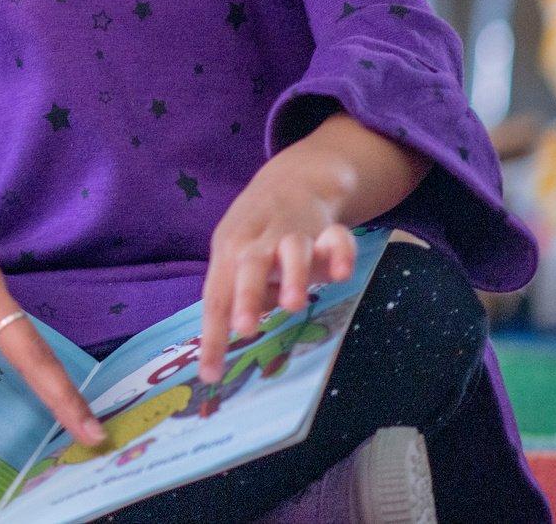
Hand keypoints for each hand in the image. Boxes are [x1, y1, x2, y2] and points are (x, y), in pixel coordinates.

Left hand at [197, 113, 425, 380]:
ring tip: (294, 304)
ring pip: (291, 250)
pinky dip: (341, 251)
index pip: (216, 297)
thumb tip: (230, 339)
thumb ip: (239, 298)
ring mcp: (292, 232)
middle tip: (244, 329)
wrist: (295, 181)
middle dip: (245, 297)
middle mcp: (257, 241)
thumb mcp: (238, 262)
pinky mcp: (327, 229)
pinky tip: (344, 272)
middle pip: (247, 267)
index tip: (211, 375)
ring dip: (292, 275)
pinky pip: (337, 237)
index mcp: (229, 253)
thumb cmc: (260, 237)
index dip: (212, 336)